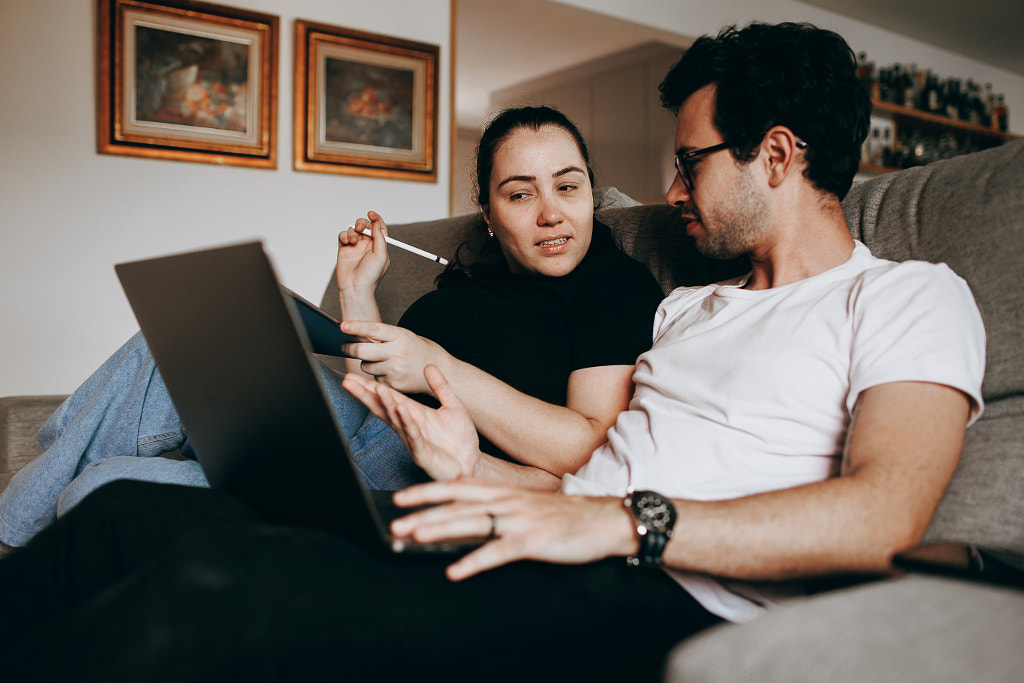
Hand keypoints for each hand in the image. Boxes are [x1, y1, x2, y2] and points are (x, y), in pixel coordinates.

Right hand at [336, 210, 389, 298]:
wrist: (355, 288)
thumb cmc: (370, 276)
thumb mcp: (381, 255)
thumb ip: (380, 237)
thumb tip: (376, 223)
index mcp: (379, 246)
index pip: (379, 228)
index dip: (376, 219)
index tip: (371, 214)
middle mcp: (368, 246)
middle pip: (365, 226)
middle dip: (362, 223)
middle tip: (361, 228)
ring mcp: (355, 247)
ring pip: (353, 230)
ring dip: (352, 231)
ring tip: (353, 241)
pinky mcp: (344, 250)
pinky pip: (343, 236)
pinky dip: (344, 235)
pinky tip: (346, 242)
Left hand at [340, 321, 451, 393]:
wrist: (443, 371)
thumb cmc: (421, 350)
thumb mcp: (406, 336)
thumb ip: (385, 337)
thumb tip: (357, 337)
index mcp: (401, 336)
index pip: (373, 329)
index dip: (356, 327)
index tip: (342, 326)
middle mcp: (397, 353)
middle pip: (362, 351)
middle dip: (349, 348)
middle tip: (345, 347)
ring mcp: (395, 370)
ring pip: (365, 366)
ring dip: (367, 363)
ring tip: (381, 360)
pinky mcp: (394, 384)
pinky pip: (375, 378)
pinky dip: (378, 375)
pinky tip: (391, 372)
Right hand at [342, 365, 481, 479]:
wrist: (471, 463)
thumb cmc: (459, 439)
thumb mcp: (453, 406)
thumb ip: (440, 386)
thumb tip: (429, 365)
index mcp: (413, 414)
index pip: (388, 398)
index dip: (370, 388)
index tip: (352, 376)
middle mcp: (408, 427)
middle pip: (382, 408)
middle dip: (365, 394)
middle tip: (348, 381)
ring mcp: (413, 441)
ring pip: (396, 420)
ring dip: (386, 404)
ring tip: (377, 388)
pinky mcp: (422, 454)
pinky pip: (413, 436)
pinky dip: (407, 423)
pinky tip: (401, 410)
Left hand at [389, 479, 634, 580]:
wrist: (604, 519)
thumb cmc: (563, 516)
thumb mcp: (525, 502)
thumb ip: (496, 502)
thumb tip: (463, 506)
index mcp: (504, 492)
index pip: (457, 487)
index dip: (427, 491)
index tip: (400, 497)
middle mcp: (507, 501)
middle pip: (457, 503)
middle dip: (424, 511)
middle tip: (395, 521)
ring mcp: (519, 519)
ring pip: (472, 523)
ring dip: (441, 529)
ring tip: (414, 535)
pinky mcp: (532, 541)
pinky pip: (497, 552)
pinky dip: (474, 561)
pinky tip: (454, 571)